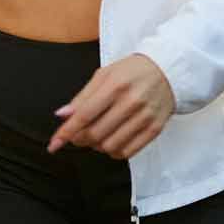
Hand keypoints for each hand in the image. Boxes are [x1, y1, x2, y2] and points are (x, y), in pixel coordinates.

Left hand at [47, 53, 173, 158]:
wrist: (170, 70)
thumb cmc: (133, 71)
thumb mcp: (105, 74)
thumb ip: (83, 96)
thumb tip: (62, 115)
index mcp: (116, 85)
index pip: (84, 115)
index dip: (66, 132)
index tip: (54, 144)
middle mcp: (131, 102)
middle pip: (95, 134)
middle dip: (80, 139)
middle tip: (78, 134)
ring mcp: (145, 117)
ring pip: (110, 146)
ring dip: (97, 146)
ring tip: (98, 135)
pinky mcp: (155, 129)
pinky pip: (127, 152)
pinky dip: (114, 151)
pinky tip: (113, 140)